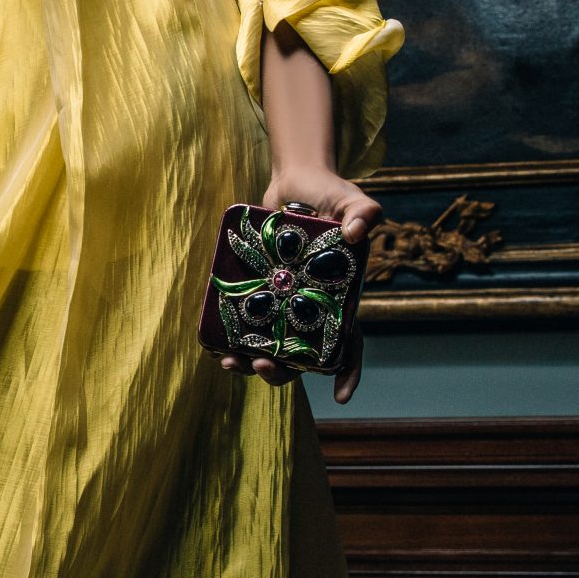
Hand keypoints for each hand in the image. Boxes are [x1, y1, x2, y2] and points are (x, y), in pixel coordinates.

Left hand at [216, 162, 379, 403]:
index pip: (349, 342)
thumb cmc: (329, 193)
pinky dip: (230, 338)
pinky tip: (214, 344)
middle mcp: (312, 309)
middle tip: (261, 363)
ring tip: (231, 362)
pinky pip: (246, 324)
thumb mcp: (351, 199)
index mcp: (340, 300)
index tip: (339, 396)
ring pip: (270, 347)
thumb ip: (364, 212)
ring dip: (251, 362)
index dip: (348, 371)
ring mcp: (283, 303)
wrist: (295, 181)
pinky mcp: (258, 292)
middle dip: (282, 370)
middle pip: (301, 356)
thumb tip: (355, 233)